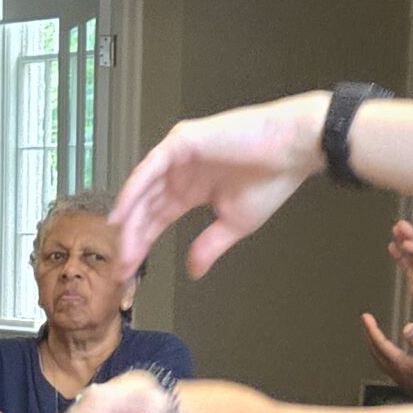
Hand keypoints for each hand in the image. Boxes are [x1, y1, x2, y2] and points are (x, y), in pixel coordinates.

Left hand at [112, 92, 327, 278]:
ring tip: (120, 248)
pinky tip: (122, 213)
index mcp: (192, 189)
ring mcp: (179, 155)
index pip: (157, 219)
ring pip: (144, 190)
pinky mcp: (182, 141)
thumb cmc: (271, 179)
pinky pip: (150, 168)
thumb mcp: (234, 224)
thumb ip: (208, 246)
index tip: (130, 270)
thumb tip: (193, 271)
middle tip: (120, 268)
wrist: (292, 151)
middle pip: (145, 208)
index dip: (142, 245)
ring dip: (130, 220)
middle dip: (131, 239)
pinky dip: (134, 190)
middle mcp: (181, 172)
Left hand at [361, 313, 412, 402]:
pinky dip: (381, 355)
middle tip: (367, 321)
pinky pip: (385, 366)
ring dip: (374, 345)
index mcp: (400, 363)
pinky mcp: (403, 381)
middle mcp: (395, 371)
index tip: (366, 317)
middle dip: (370, 334)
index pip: (380, 343)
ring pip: (379, 359)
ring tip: (373, 334)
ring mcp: (398, 378)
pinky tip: (387, 353)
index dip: (372, 329)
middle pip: (375, 351)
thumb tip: (407, 327)